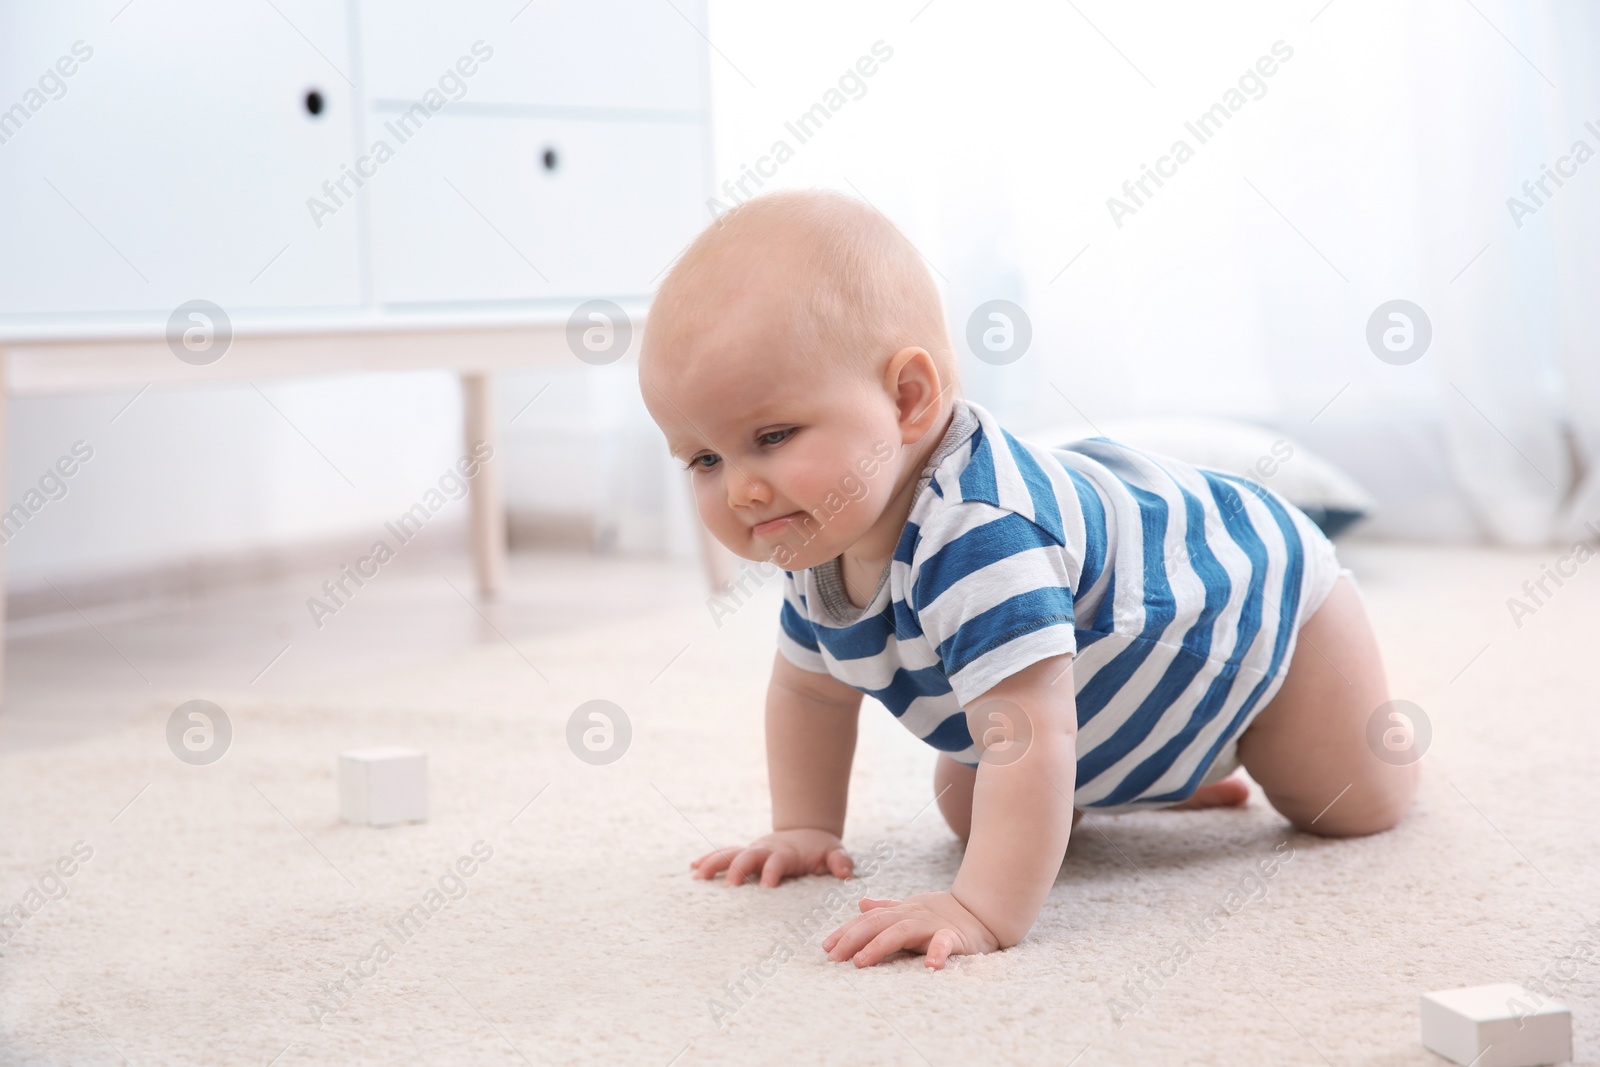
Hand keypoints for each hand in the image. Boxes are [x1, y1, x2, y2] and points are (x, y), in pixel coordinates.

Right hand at [690, 828, 852, 887]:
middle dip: (738, 869)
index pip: (778, 861)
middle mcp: (766, 850)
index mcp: (787, 853)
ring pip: (730, 853)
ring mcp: (753, 851)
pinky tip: (692, 869)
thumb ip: (840, 862)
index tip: (766, 887)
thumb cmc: (822, 849)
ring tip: (698, 874)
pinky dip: (708, 859)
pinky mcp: (745, 854)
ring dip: (714, 862)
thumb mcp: (835, 853)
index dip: (772, 871)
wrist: (807, 833)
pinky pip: (724, 855)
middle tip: (729, 886)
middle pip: (749, 856)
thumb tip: (845, 873)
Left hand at [822, 892, 1000, 969]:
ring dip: (879, 945)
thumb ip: (887, 907)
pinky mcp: (954, 937)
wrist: (983, 912)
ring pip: (901, 931)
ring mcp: (932, 925)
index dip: (846, 931)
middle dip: (852, 939)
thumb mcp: (911, 908)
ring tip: (861, 962)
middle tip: (833, 957)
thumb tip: (861, 903)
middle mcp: (912, 916)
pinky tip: (930, 966)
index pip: (868, 920)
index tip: (826, 947)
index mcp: (901, 912)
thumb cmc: (943, 913)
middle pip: (877, 924)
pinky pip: (945, 943)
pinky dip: (938, 952)